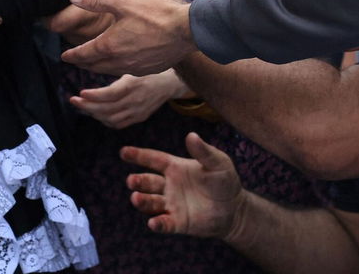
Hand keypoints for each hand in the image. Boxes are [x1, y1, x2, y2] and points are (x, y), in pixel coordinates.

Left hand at [61, 0, 194, 74]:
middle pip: (95, 66)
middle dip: (83, 63)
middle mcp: (120, 61)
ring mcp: (136, 68)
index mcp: (109, 45)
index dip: (72, 54)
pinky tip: (121, 62)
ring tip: (94, 62)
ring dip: (99, 67)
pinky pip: (127, 71)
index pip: (83, 53)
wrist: (187, 30)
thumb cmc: (155, 13)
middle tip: (75, 59)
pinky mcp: (150, 69)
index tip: (64, 56)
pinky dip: (117, 68)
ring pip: (110, 71)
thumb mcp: (122, 0)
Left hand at [70, 70, 187, 128]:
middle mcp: (136, 100)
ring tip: (82, 105)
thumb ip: (114, 64)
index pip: (112, 94)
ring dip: (94, 113)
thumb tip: (91, 58)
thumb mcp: (132, 63)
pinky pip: (119, 124)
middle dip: (88, 106)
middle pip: (108, 109)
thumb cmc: (147, 68)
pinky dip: (105, 120)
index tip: (81, 93)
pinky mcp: (139, 118)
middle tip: (73, 100)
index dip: (95, 95)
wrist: (168, 83)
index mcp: (134, 84)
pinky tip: (96, 113)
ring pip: (111, 119)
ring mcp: (138, 111)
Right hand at [122, 132, 244, 238]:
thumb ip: (203, 151)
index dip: (139, 155)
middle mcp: (169, 186)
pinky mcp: (178, 222)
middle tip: (131, 181)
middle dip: (138, 181)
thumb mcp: (218, 163)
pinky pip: (164, 223)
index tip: (123, 152)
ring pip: (151, 202)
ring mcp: (172, 204)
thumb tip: (191, 135)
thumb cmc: (225, 181)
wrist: (234, 209)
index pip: (153, 160)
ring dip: (142, 201)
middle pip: (148, 182)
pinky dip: (157, 223)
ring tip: (136, 198)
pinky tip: (153, 222)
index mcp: (175, 168)